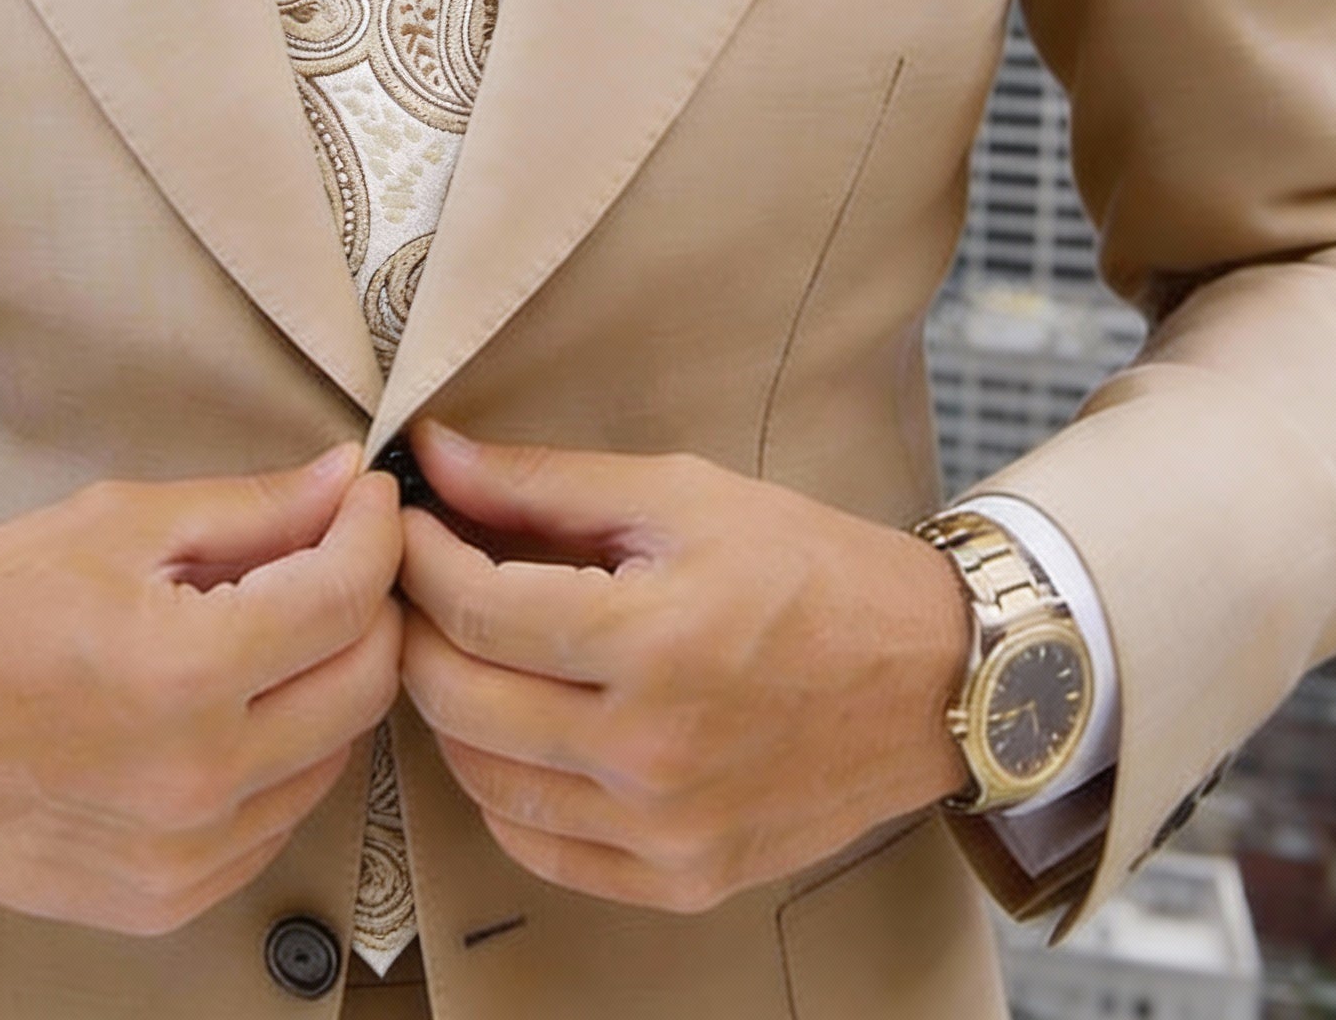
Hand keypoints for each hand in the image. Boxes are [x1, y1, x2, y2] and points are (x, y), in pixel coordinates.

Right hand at [0, 446, 402, 933]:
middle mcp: (198, 779)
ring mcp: (186, 856)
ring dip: (330, 679)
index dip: (375, 531)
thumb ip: (250, 508)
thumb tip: (344, 482)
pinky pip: (279, 817)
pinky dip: (283, 753)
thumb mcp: (116, 524)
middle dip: (371, 603)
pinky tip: (235, 704)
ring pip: (336, 754)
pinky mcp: (170, 899)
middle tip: (338, 553)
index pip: (345, 597)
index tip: (369, 499)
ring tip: (274, 627)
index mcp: (183, 672)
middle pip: (366, 683)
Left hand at [398, 423, 971, 913]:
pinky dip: (500, 789)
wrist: (930, 675)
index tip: (406, 522)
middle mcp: (652, 752)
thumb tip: (435, 456)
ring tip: (463, 646)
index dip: (418, 556)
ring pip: (482, 780)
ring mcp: (665, 829)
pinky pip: (538, 849)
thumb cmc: (809, 569)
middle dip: (416, 627)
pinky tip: (513, 728)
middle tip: (418, 580)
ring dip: (449, 707)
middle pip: (459, 699)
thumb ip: (544, 483)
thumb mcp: (680, 495)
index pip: (475, 608)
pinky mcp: (681, 878)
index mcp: (653, 642)